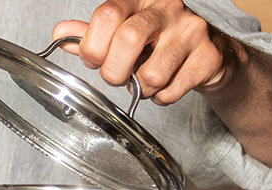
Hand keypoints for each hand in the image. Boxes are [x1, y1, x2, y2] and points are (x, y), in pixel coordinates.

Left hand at [53, 0, 241, 105]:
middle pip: (128, 39)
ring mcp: (192, 30)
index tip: (93, 59)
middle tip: (117, 77)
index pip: (108, 13)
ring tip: (146, 80)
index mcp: (140, 0)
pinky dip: (162, 97)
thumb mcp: (123, 31)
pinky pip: (171, 90)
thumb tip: (61, 34)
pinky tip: (166, 84)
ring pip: (152, 74)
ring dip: (141, 89)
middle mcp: (167, 9)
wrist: (210, 50)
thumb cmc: (159, 40)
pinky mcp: (208, 56)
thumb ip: (93, 34)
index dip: (93, 44)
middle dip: (113, 71)